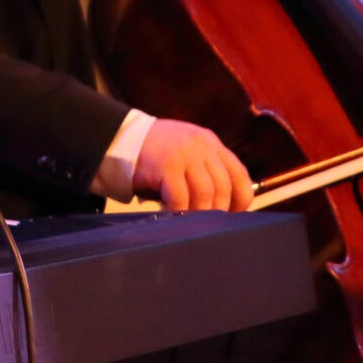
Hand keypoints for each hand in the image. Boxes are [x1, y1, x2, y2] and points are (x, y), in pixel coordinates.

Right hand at [133, 118, 255, 211]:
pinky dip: (179, 210)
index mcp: (211, 143)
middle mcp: (202, 145)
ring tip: (192, 222)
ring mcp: (184, 154)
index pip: (239, 174)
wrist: (122, 138)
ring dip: (200, 212)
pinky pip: (180, 196)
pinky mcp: (166, 165)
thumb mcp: (187, 153)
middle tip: (207, 224)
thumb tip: (220, 207)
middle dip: (218, 210)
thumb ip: (204, 170)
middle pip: (223, 185)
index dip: (241, 199)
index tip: (233, 215)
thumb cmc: (156, 154)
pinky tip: (173, 214)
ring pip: (206, 191)